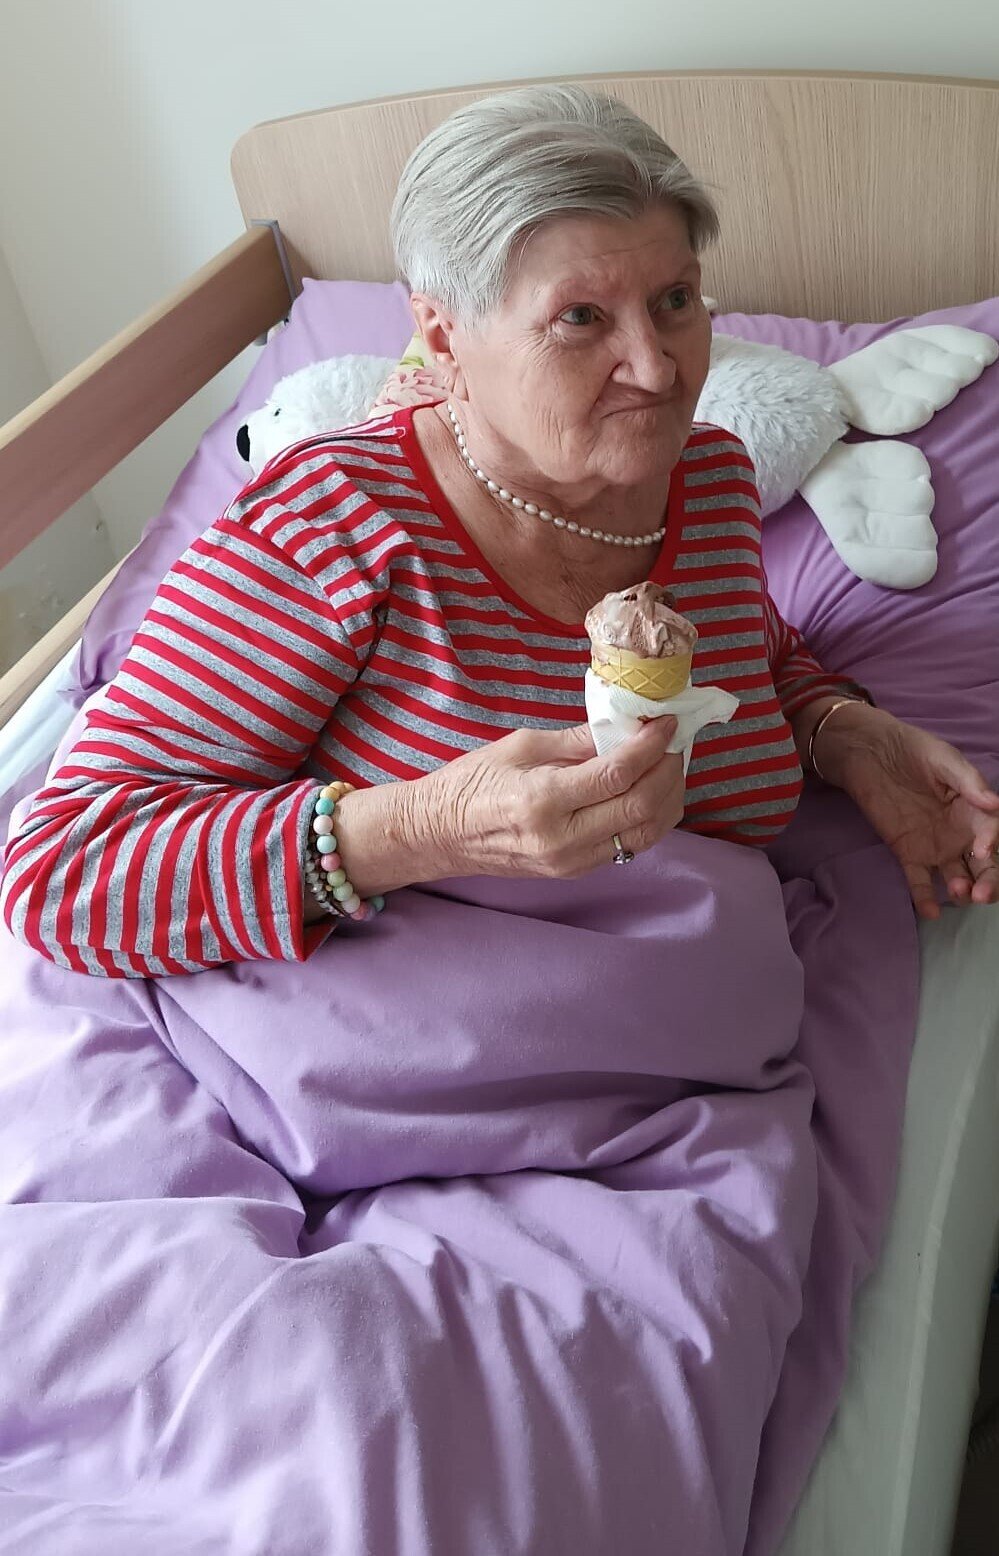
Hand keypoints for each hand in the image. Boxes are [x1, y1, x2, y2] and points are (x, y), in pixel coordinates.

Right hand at [408, 718, 684, 881]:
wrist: (440, 835)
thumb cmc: (471, 784)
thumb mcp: (520, 746)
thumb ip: (577, 740)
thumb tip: (624, 726)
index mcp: (543, 800)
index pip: (617, 774)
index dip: (651, 746)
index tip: (667, 722)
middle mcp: (562, 838)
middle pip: (641, 807)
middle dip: (668, 771)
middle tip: (674, 742)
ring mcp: (571, 862)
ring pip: (645, 834)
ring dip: (667, 798)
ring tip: (668, 765)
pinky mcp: (575, 872)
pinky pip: (629, 847)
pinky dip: (650, 818)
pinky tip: (649, 791)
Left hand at [814, 703, 998, 919]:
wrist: (871, 753)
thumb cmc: (914, 751)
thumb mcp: (944, 760)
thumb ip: (968, 782)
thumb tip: (994, 805)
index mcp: (975, 810)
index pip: (992, 833)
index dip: (992, 844)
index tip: (984, 849)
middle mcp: (961, 833)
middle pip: (982, 865)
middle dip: (988, 882)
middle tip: (981, 894)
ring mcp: (935, 846)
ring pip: (956, 876)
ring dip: (961, 889)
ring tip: (957, 893)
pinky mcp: (908, 853)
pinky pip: (919, 880)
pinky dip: (924, 897)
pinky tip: (929, 911)